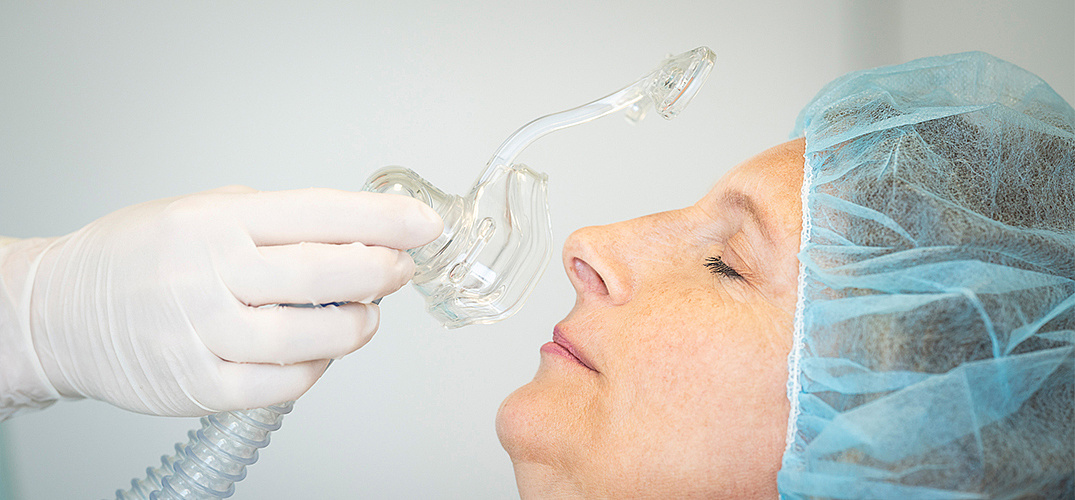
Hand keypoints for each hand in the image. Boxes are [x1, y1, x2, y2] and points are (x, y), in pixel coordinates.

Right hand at [17, 186, 441, 415]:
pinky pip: (284, 384)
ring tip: (364, 314)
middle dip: (381, 272)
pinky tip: (320, 352)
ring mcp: (201, 332)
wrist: (60, 311)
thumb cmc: (140, 257)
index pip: (318, 213)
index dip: (383, 220)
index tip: (423, 225)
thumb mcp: (201, 210)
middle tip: (401, 270)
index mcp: (215, 220)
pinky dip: (318, 369)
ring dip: (357, 326)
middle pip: (323, 274)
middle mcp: (208, 272)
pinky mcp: (198, 385)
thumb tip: (360, 232)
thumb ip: (275, 220)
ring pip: (310, 337)